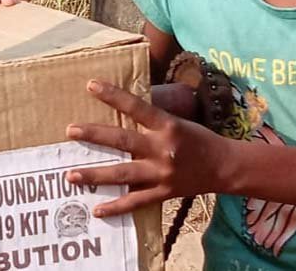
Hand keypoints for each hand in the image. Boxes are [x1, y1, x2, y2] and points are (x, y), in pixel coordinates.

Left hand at [65, 80, 229, 217]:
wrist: (224, 167)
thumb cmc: (197, 138)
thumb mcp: (177, 120)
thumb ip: (151, 119)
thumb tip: (120, 107)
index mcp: (168, 126)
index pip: (136, 107)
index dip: (114, 95)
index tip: (90, 85)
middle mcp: (163, 149)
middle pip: (123, 141)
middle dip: (95, 136)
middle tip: (70, 131)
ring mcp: (162, 174)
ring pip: (123, 174)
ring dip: (95, 175)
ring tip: (70, 175)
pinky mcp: (163, 193)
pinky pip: (136, 202)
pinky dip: (116, 207)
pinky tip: (96, 209)